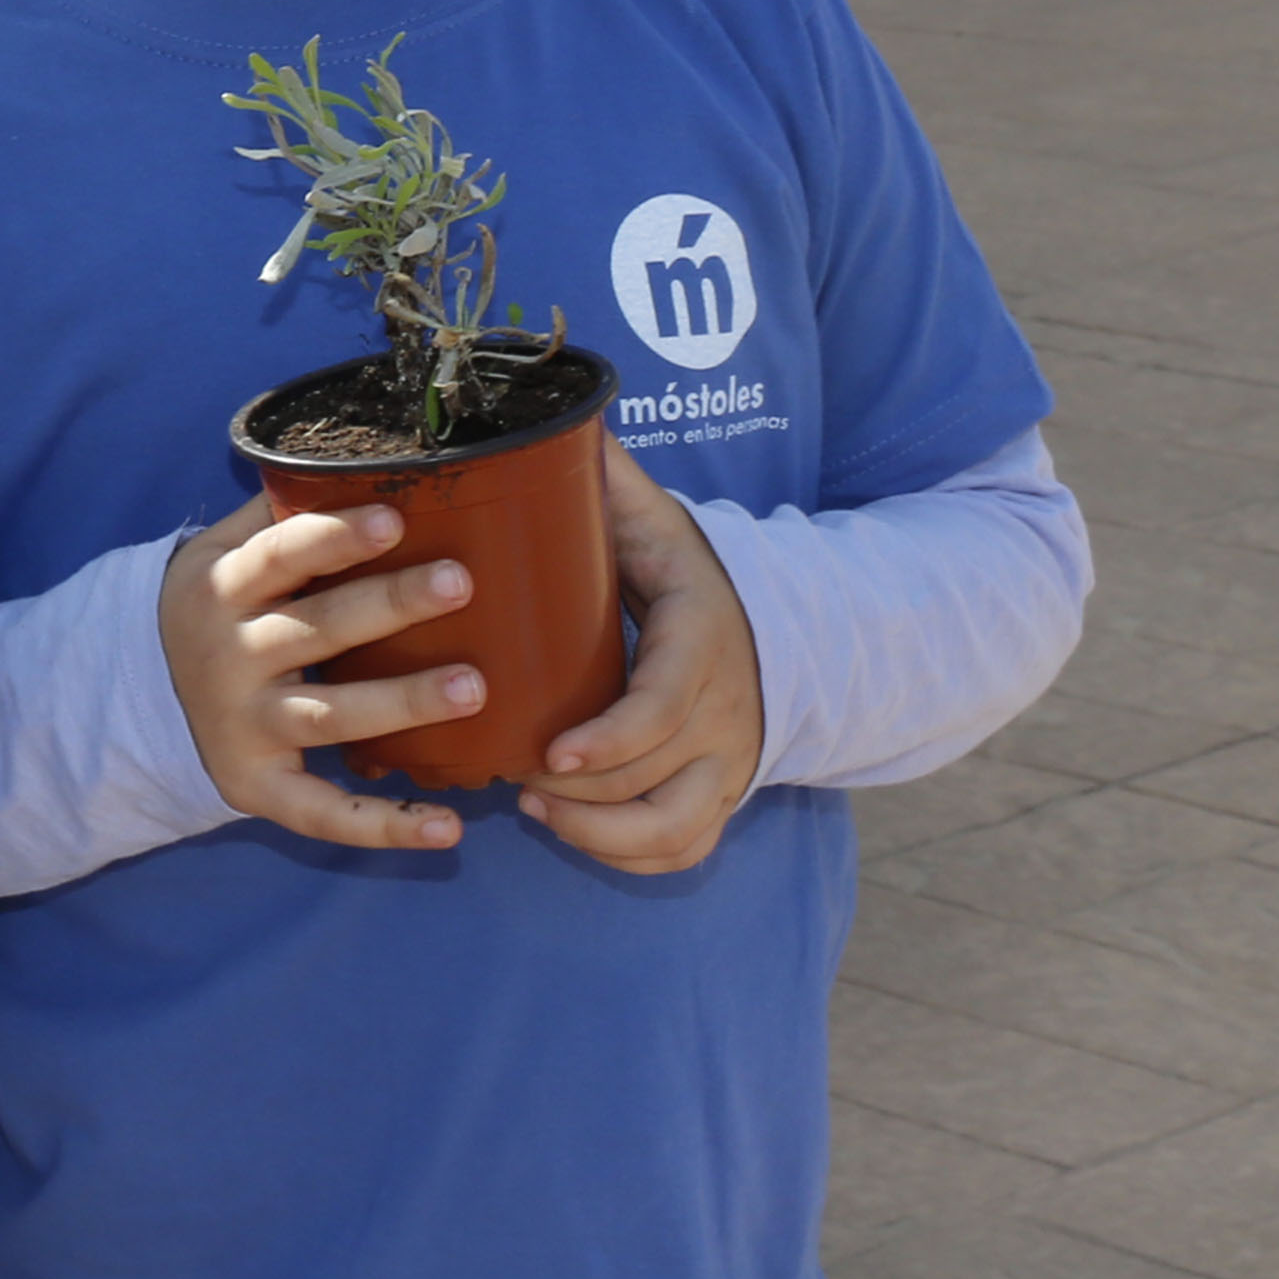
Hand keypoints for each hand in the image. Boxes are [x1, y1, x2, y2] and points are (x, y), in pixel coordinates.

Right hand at [152, 494, 475, 850]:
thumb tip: (366, 457)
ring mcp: (243, 726)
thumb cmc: (218, 606)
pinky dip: (387, 826)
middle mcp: (229, 657)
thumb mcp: (220, 552)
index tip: (395, 519)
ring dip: (402, 703)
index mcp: (221, 587)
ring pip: (330, 716)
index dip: (333, 537)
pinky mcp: (256, 788)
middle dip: (390, 605)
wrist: (140, 691)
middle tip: (461, 582)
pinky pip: (324, 813)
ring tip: (475, 687)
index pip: (278, 556)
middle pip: (317, 631)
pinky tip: (450, 827)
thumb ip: (278, 514)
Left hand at [519, 441, 766, 875]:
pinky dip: (629, 857)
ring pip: (676, 829)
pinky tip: (571, 831)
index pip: (665, 703)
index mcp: (701, 638)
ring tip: (535, 808)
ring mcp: (728, 762)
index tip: (553, 754)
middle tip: (511, 772)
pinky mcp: (722, 798)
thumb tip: (551, 421)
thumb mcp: (654, 521)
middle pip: (657, 777)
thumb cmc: (683, 574)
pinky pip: (686, 850)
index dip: (611, 738)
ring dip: (600, 832)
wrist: (766, 630)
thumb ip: (607, 479)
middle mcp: (725, 711)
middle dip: (580, 789)